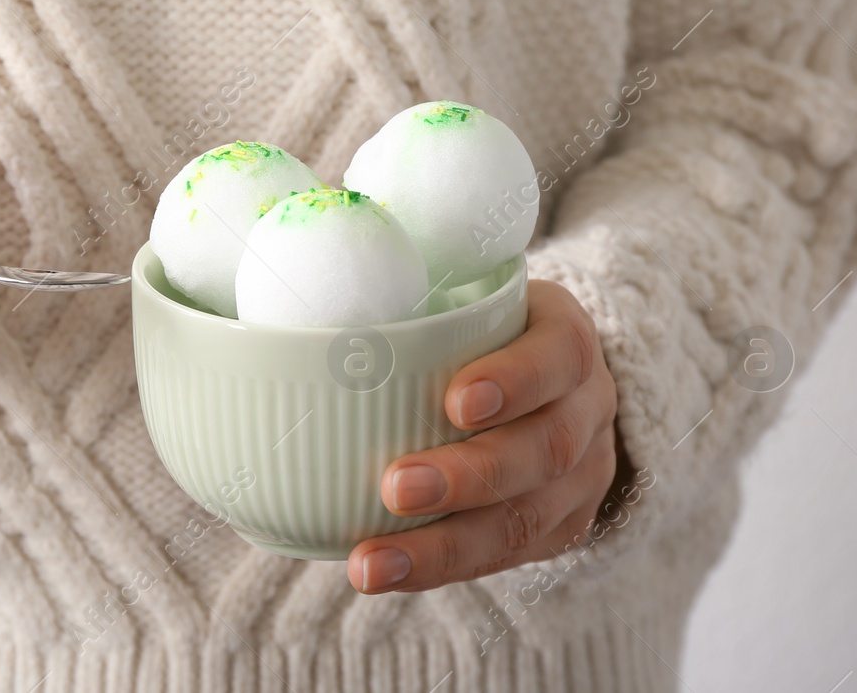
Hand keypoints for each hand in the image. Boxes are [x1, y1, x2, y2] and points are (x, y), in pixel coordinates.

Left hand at [347, 280, 617, 592]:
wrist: (557, 384)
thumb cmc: (482, 331)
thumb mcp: (468, 291)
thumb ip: (404, 290)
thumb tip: (269, 287)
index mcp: (567, 339)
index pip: (557, 354)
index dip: (514, 379)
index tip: (455, 399)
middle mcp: (587, 409)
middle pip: (544, 449)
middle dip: (468, 475)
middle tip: (393, 485)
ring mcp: (582, 476)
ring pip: (525, 519)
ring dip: (443, 545)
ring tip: (371, 562)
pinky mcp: (561, 527)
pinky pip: (508, 559)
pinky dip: (443, 568)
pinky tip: (388, 571)